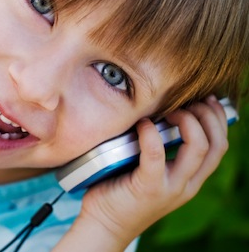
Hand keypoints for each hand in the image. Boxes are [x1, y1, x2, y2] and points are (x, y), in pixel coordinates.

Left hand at [76, 95, 228, 246]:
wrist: (105, 224)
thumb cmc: (122, 188)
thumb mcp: (151, 169)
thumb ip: (162, 150)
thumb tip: (159, 112)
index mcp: (191, 178)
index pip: (220, 146)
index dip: (218, 118)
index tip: (205, 99)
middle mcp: (187, 184)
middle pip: (217, 144)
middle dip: (208, 115)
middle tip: (190, 101)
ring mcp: (170, 187)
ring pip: (198, 148)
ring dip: (188, 121)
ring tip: (170, 111)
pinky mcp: (148, 188)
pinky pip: (156, 155)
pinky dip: (151, 134)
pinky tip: (142, 124)